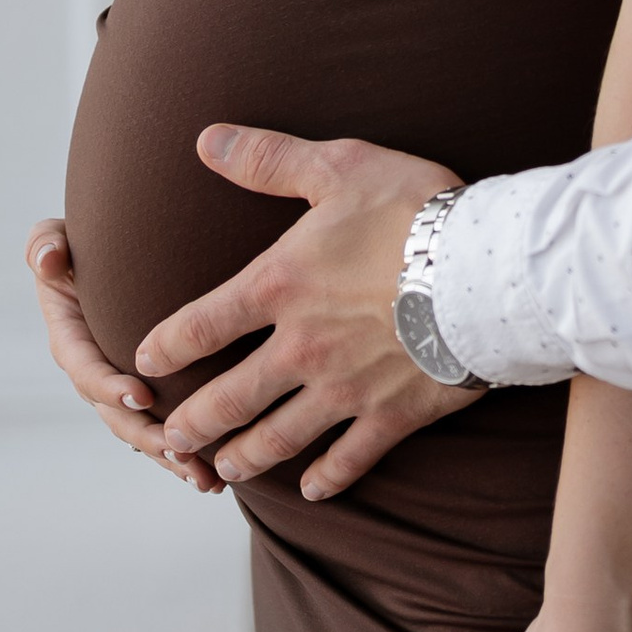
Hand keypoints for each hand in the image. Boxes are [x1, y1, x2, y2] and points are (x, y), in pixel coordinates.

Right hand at [24, 221, 222, 490]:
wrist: (115, 257)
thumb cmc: (84, 244)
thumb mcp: (55, 238)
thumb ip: (46, 245)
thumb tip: (50, 263)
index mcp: (71, 339)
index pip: (85, 369)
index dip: (109, 386)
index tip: (142, 396)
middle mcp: (94, 373)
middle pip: (117, 416)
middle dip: (148, 437)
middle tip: (181, 452)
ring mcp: (120, 391)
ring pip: (143, 435)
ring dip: (171, 459)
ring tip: (204, 477)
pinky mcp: (148, 400)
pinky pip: (163, 434)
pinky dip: (184, 458)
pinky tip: (215, 479)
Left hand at [137, 126, 479, 498]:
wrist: (486, 270)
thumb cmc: (415, 211)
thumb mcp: (339, 167)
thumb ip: (269, 159)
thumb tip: (206, 139)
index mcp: (279, 287)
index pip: (201, 324)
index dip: (167, 346)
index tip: (145, 362)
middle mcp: (301, 348)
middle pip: (229, 397)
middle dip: (193, 423)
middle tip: (170, 440)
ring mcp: (345, 389)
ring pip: (279, 437)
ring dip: (246, 456)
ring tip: (224, 469)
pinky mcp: (392, 415)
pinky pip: (350, 458)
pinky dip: (328, 477)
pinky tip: (312, 492)